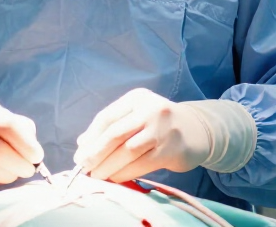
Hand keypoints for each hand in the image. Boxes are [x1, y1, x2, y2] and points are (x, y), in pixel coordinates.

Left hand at [73, 89, 212, 182]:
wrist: (195, 130)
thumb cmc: (158, 123)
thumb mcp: (137, 114)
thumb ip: (112, 125)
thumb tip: (82, 143)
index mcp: (137, 97)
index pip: (108, 116)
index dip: (91, 136)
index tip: (79, 152)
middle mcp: (149, 109)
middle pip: (116, 133)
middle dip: (96, 152)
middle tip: (83, 166)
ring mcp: (161, 129)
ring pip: (127, 150)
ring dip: (108, 166)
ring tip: (96, 175)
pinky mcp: (169, 150)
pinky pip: (141, 164)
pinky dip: (124, 173)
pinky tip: (115, 178)